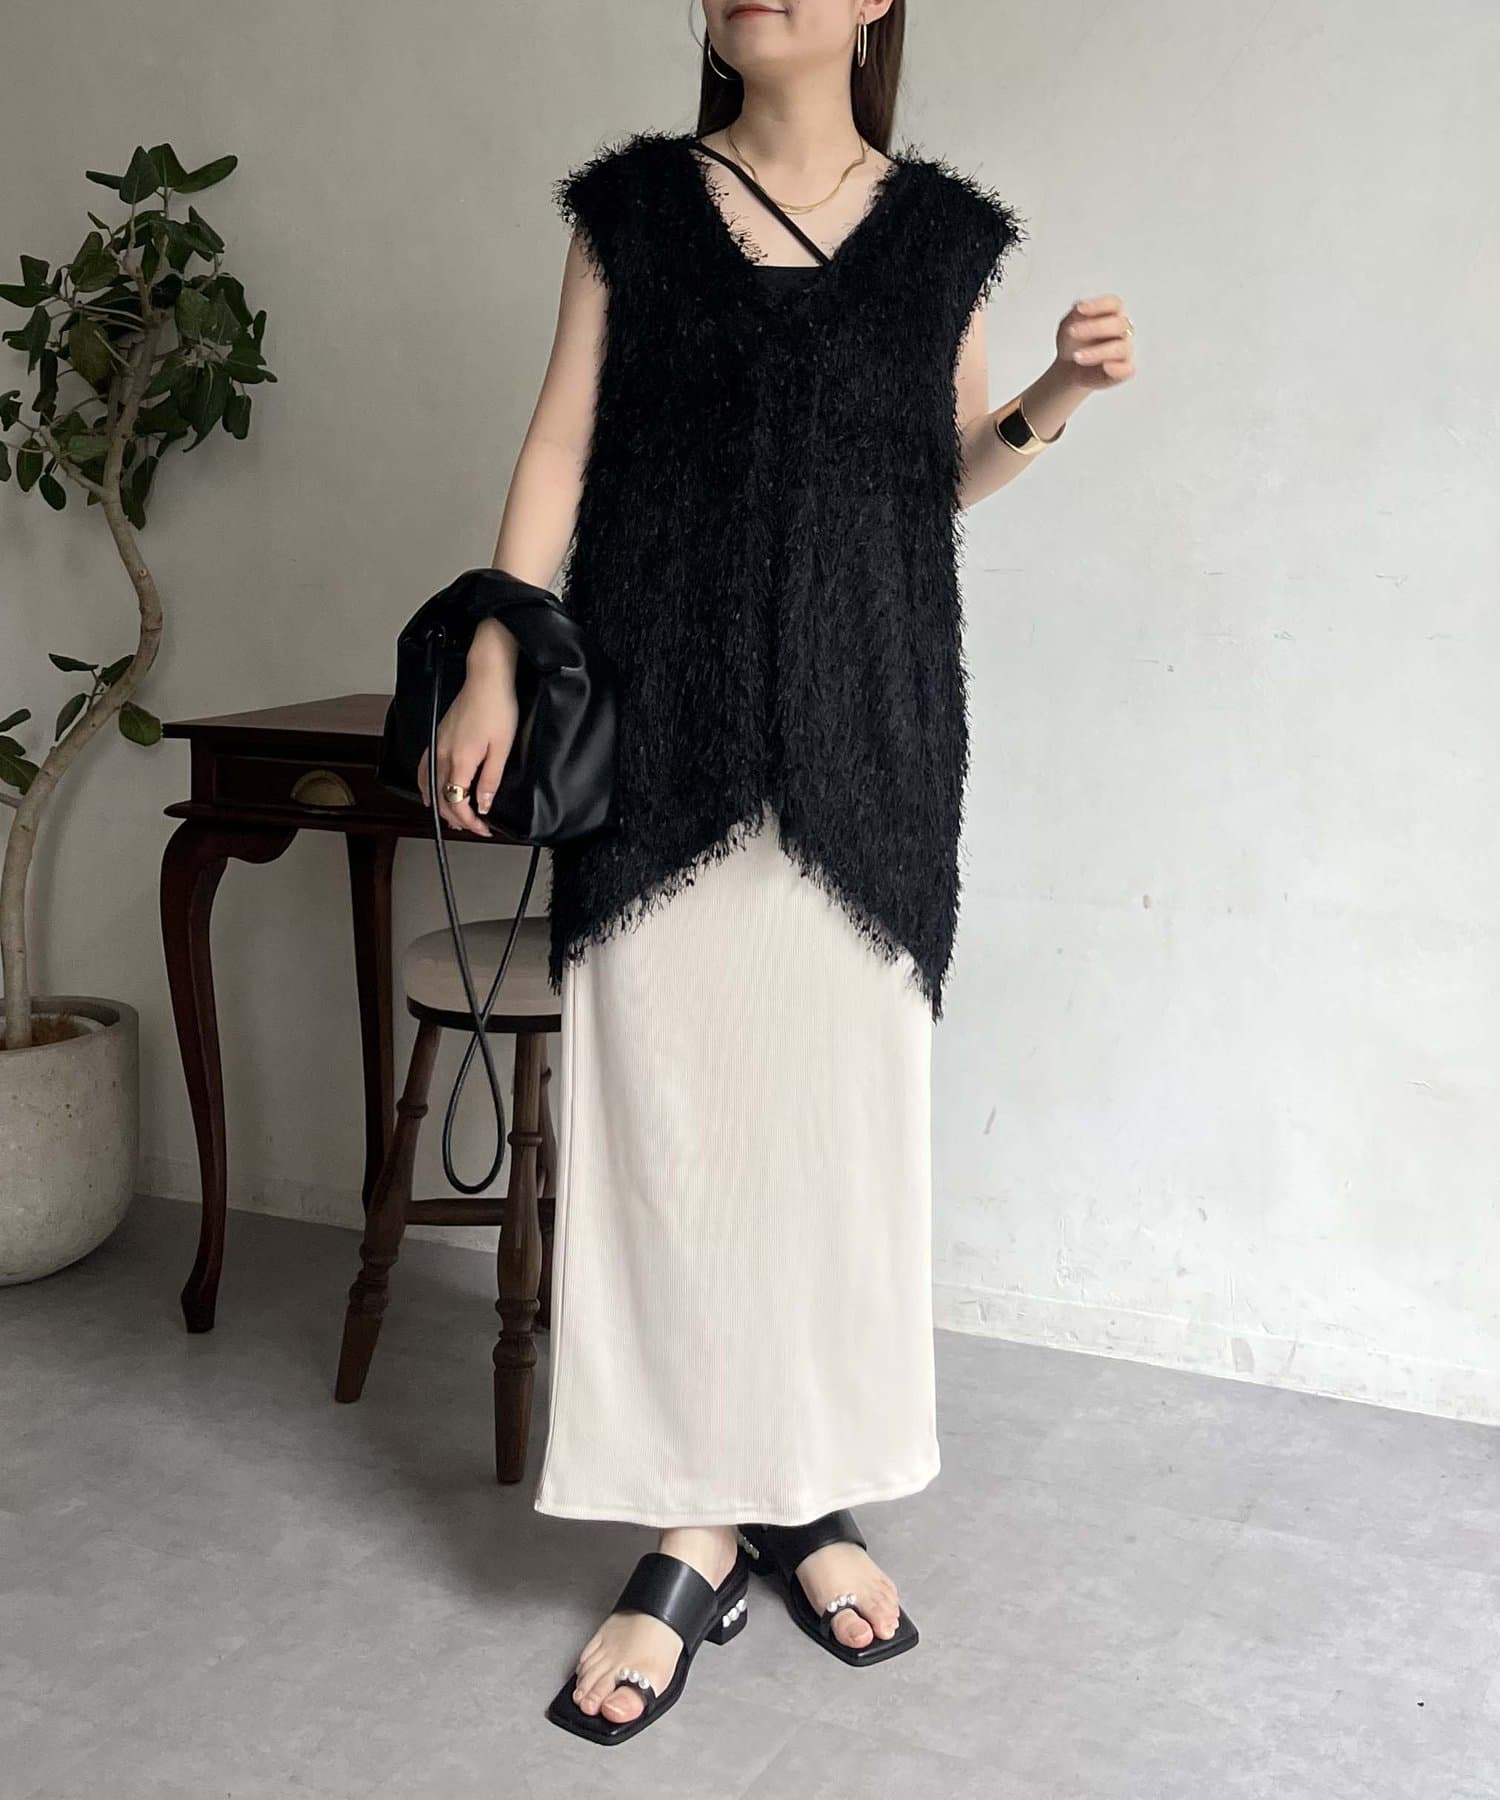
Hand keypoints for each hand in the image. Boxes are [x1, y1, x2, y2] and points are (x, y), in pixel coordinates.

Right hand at [417, 658, 518, 839]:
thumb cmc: (497, 708)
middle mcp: (443, 755)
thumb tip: (483, 805)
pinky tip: (431, 791)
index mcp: (460, 760)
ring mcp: (437, 746)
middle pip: (440, 798)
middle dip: (455, 818)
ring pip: (428, 786)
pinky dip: (426, 786)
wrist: (486, 680)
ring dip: (439, 805)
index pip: (457, 802)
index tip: (482, 828)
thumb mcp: (502, 749)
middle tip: (472, 827)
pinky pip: (424, 769)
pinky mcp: (437, 738)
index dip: (468, 821)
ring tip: (453, 817)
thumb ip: (490, 780)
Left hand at [1056, 294, 1135, 391]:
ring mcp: (1124, 350)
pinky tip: (1105, 366)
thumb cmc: (1073, 343)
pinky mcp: (1123, 370)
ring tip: (1077, 356)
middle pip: (1118, 324)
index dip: (1098, 305)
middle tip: (1072, 331)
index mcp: (1111, 314)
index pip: (1113, 304)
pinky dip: (1117, 368)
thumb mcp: (1068, 325)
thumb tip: (1079, 306)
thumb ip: (1075, 315)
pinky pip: (1127, 369)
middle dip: (1094, 328)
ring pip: (1121, 348)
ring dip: (1098, 352)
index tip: (1079, 308)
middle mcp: (1122, 331)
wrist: (1068, 367)